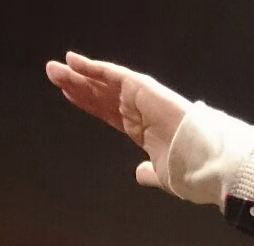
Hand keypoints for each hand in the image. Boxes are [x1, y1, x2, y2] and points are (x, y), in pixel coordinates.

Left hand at [45, 52, 189, 189]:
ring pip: (102, 83)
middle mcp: (138, 111)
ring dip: (78, 75)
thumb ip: (148, 174)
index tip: (70, 96)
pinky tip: (73, 61)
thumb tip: (139, 174)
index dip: (89, 103)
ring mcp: (139, 98)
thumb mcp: (161, 175)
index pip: (109, 113)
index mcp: (142, 130)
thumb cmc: (186, 169)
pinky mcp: (141, 88)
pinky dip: (92, 67)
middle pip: (100, 96)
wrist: (200, 160)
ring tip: (54, 69)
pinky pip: (113, 74)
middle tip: (53, 75)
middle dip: (77, 86)